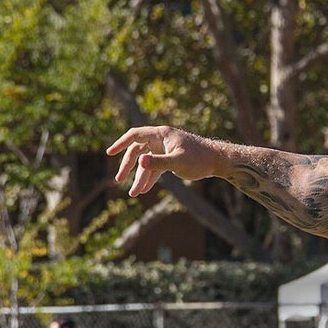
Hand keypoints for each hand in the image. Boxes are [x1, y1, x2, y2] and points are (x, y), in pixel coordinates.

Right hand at [106, 126, 221, 196]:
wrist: (217, 161)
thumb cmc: (200, 159)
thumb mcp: (178, 162)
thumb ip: (159, 162)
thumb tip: (140, 161)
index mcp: (161, 135)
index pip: (135, 135)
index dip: (121, 143)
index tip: (109, 153)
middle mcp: (161, 140)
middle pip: (138, 151)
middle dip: (128, 166)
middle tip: (119, 180)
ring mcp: (166, 149)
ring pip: (147, 162)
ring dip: (140, 177)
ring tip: (134, 193)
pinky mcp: (171, 158)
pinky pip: (156, 168)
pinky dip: (150, 178)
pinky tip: (145, 189)